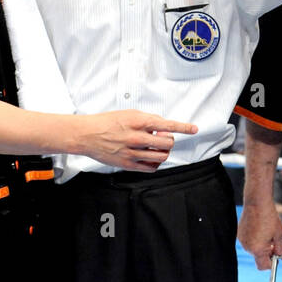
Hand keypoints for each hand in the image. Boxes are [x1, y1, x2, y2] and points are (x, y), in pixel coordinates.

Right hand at [74, 110, 197, 171]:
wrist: (87, 135)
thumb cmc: (107, 122)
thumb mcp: (129, 113)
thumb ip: (147, 119)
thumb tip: (162, 126)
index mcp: (138, 122)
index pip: (167, 125)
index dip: (183, 127)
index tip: (193, 129)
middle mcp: (136, 137)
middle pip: (168, 143)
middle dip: (169, 140)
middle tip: (162, 138)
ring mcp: (132, 152)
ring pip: (161, 156)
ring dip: (163, 151)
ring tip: (155, 147)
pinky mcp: (127, 164)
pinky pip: (151, 168)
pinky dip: (155, 163)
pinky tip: (150, 156)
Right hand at [238, 202, 281, 269]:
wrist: (257, 202)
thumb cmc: (270, 218)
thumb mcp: (279, 235)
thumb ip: (281, 249)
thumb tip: (281, 257)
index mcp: (257, 249)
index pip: (263, 266)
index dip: (272, 264)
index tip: (279, 257)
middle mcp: (247, 247)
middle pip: (259, 257)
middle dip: (269, 253)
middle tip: (279, 244)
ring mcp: (242, 240)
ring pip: (255, 249)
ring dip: (263, 245)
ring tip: (271, 234)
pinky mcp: (240, 234)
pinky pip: (249, 241)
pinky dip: (256, 239)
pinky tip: (262, 229)